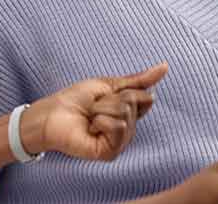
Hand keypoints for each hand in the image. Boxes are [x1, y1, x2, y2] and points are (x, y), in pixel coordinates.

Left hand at [20, 62, 168, 160]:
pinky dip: (101, 121)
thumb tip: (165, 66)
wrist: (52, 113)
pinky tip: (90, 127)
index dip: (125, 90)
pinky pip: (118, 127)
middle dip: (110, 98)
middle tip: (93, 106)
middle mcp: (128, 130)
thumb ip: (138, 80)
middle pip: (134, 103)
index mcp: (130, 115)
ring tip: (90, 117)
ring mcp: (120, 142)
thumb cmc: (76, 99)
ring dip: (102, 108)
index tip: (106, 93)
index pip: (146, 97)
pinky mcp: (110, 152)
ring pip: (126, 114)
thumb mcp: (110, 84)